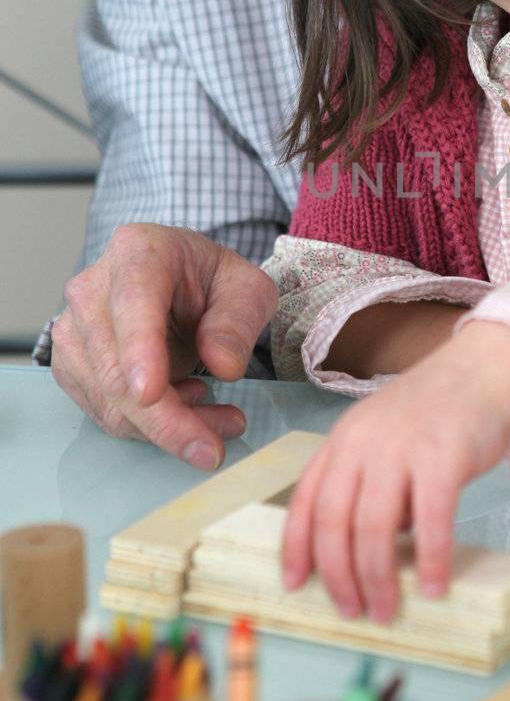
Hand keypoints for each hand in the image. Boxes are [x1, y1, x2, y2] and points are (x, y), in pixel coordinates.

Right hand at [51, 224, 277, 468]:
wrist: (177, 279)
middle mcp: (92, 288)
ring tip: (219, 419)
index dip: (139, 351)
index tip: (151, 394)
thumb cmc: (209, 279)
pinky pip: (105, 412)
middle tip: (215, 447)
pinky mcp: (71, 364)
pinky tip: (185, 403)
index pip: (133, 304)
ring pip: (110, 401)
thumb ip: (239, 322)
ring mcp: (74, 329)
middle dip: (168, 419)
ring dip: (167, 426)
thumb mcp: (246, 289)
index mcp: (138, 252)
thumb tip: (224, 366)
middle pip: (116, 369)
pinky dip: (149, 426)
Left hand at [282, 321, 509, 620]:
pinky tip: (433, 586)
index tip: (295, 584)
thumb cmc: (436, 411)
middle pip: (336, 522)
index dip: (297, 548)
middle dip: (339, 576)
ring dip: (378, 578)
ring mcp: (402, 450)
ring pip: (375, 528)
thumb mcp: (382, 436)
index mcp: (342, 440)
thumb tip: (372, 546)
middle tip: (350, 611)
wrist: (483, 370)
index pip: (306, 501)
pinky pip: (431, 521)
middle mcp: (363, 444)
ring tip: (386, 609)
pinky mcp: (443, 458)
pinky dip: (430, 559)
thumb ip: (368, 482)